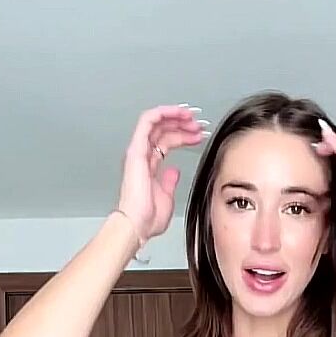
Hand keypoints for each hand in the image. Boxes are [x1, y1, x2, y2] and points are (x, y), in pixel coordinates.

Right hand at [116, 104, 207, 241]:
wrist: (138, 224)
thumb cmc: (147, 217)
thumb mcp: (167, 197)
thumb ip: (170, 182)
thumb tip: (174, 172)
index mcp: (149, 166)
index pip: (167, 142)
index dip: (184, 136)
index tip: (199, 135)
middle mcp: (143, 156)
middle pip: (163, 131)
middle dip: (183, 124)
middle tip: (198, 125)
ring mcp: (139, 151)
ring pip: (156, 122)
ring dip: (175, 116)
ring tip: (191, 117)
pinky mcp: (136, 149)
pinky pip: (147, 122)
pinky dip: (163, 113)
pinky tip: (177, 112)